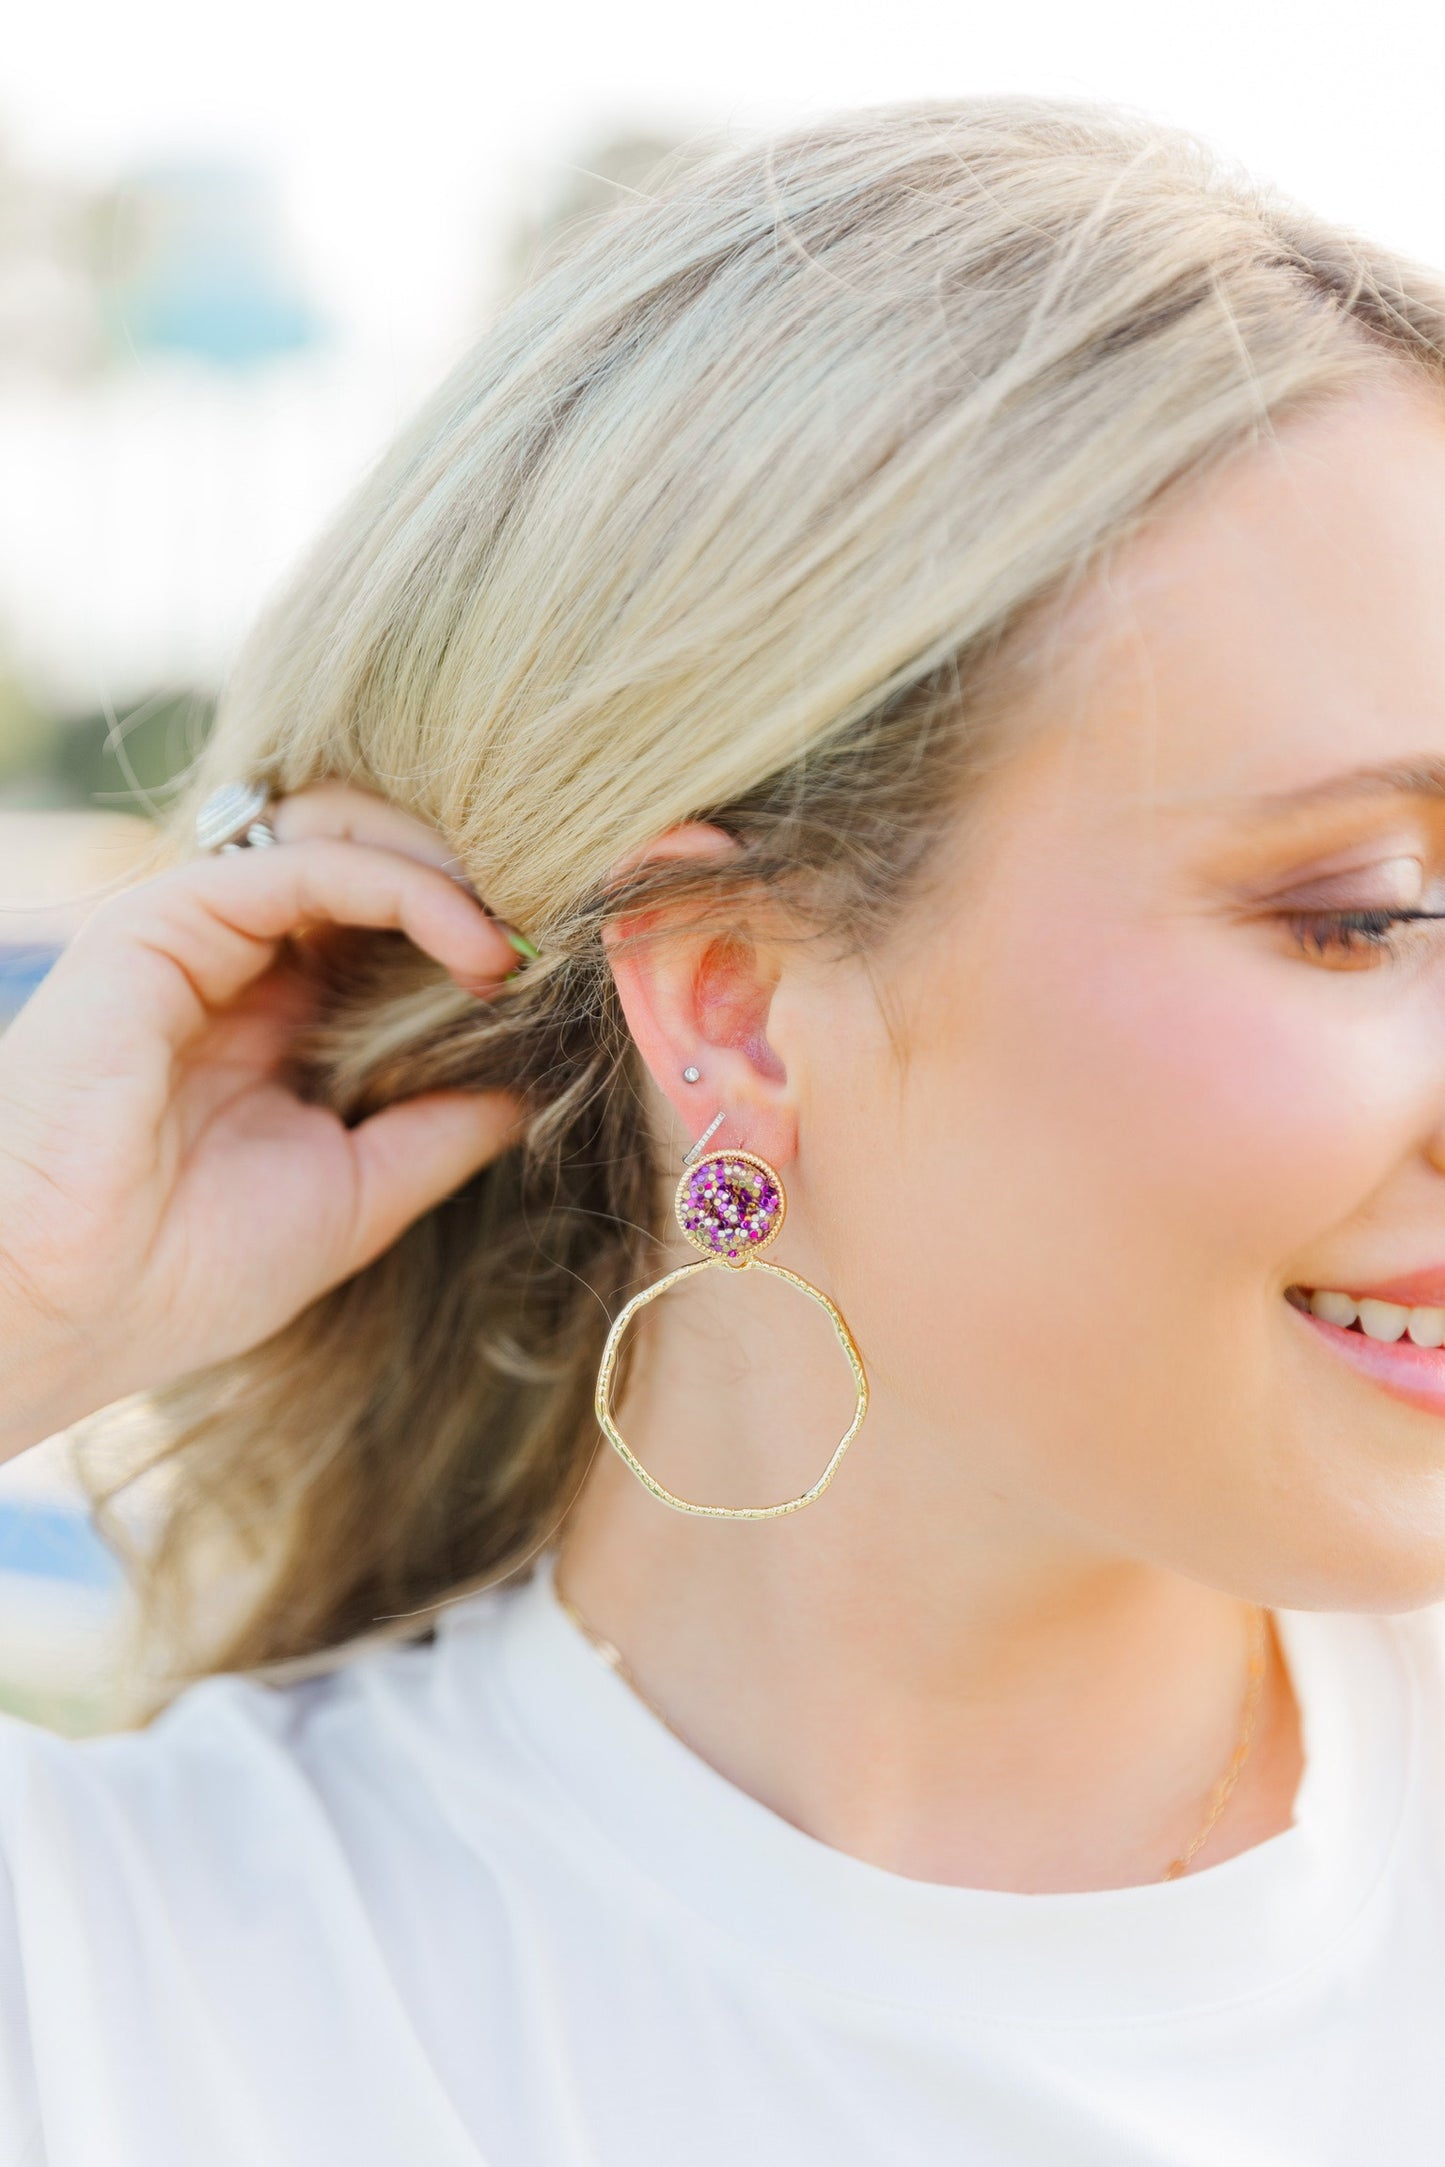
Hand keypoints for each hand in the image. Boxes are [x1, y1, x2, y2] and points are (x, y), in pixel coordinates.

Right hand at [0, 783, 526, 1457]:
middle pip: (377, 877)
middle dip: (479, 891)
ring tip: (528, 934)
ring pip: (349, 846)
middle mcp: (238, 969)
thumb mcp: (355, 1199)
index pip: (390, 940)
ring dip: (456, 876)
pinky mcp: (169, 920)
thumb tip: (529, 1092)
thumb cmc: (185, 1273)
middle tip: (565, 933)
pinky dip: (409, 887)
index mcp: (271, 1028)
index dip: (481, 943)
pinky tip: (478, 944)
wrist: (64, 1304)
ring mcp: (201, 937)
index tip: (568, 979)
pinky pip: (309, 863)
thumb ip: (436, 1135)